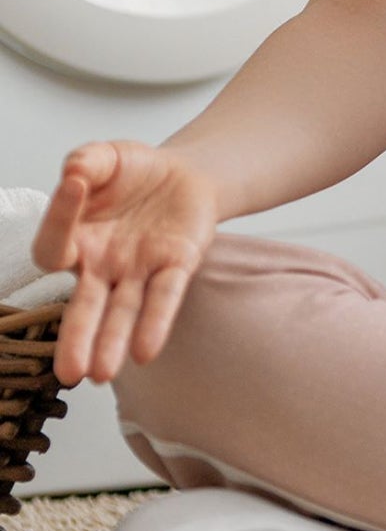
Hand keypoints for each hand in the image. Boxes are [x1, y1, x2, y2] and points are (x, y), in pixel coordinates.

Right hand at [32, 141, 219, 388]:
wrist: (185, 174)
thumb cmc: (134, 172)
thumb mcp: (107, 156)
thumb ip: (86, 161)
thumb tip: (73, 172)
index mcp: (77, 239)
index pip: (56, 244)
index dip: (60, 215)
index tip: (73, 184)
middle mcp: (102, 266)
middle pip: (86, 307)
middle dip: (76, 337)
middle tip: (68, 372)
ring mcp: (138, 271)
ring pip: (122, 312)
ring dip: (112, 341)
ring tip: (101, 374)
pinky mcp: (175, 266)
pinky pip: (164, 298)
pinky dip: (156, 321)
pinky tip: (146, 351)